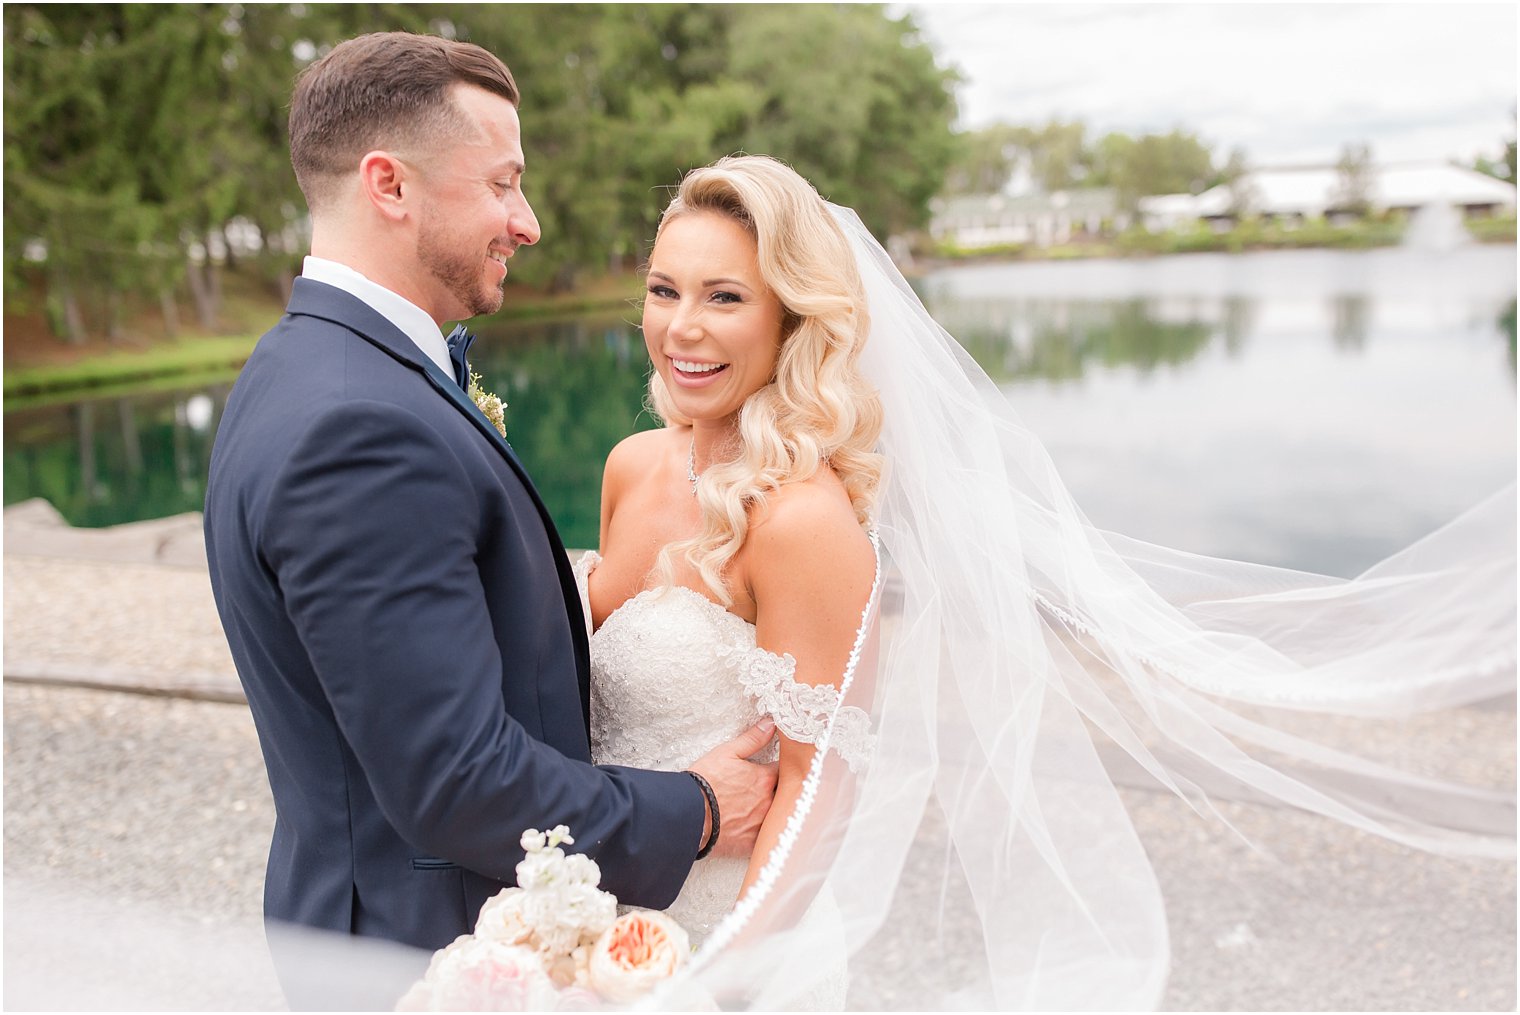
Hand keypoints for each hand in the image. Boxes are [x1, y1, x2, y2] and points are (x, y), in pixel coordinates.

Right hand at [688, 719, 778, 858]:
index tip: (778, 769)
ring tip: (763, 809)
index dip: (782, 769)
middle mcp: (769, 801)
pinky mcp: (752, 842)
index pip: (786, 770)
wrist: (688, 813)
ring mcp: (762, 823)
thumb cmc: (705, 782)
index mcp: (766, 778)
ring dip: (776, 812)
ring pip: (780, 817)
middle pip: (786, 795)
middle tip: (774, 790)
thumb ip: (753, 739)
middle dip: (783, 791)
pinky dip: (766, 835)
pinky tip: (759, 831)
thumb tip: (771, 724)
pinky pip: (767, 839)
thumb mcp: (727, 752)